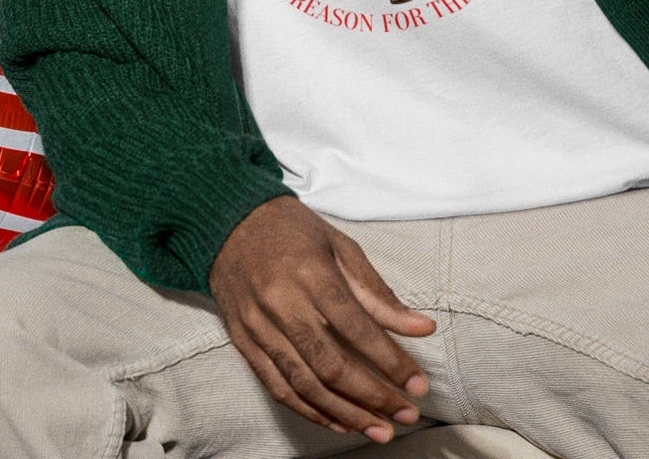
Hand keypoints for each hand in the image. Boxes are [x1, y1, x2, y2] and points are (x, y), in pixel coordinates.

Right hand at [208, 196, 435, 441]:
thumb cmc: (289, 229)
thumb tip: (421, 327)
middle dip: (374, 396)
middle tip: (407, 414)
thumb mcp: (338, 246)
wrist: (226, 220)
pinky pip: (276, 385)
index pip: (357, 328)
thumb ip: (376, 291)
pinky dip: (308, 409)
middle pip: (331, 364)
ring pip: (305, 383)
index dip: (391, 362)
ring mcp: (257, 324)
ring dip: (346, 413)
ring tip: (379, 429)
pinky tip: (336, 421)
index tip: (419, 385)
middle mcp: (281, 302)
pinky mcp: (242, 339)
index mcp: (309, 273)